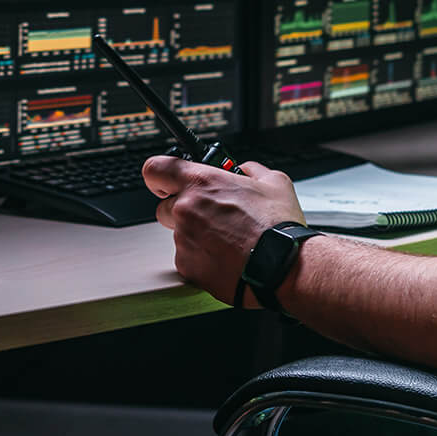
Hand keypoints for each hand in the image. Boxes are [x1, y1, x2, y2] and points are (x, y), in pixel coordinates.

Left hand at [142, 156, 304, 306]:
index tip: (165, 181)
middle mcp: (186, 209)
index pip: (155, 168)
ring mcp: (183, 239)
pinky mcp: (186, 266)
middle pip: (165, 206)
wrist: (282, 267)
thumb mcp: (274, 181)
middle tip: (211, 215)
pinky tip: (225, 256)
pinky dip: (201, 257)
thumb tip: (245, 170)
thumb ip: (251, 169)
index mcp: (201, 182)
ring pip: (178, 233)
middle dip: (183, 209)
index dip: (159, 175)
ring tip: (227, 240)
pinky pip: (186, 257)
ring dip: (195, 234)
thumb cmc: (277, 227)